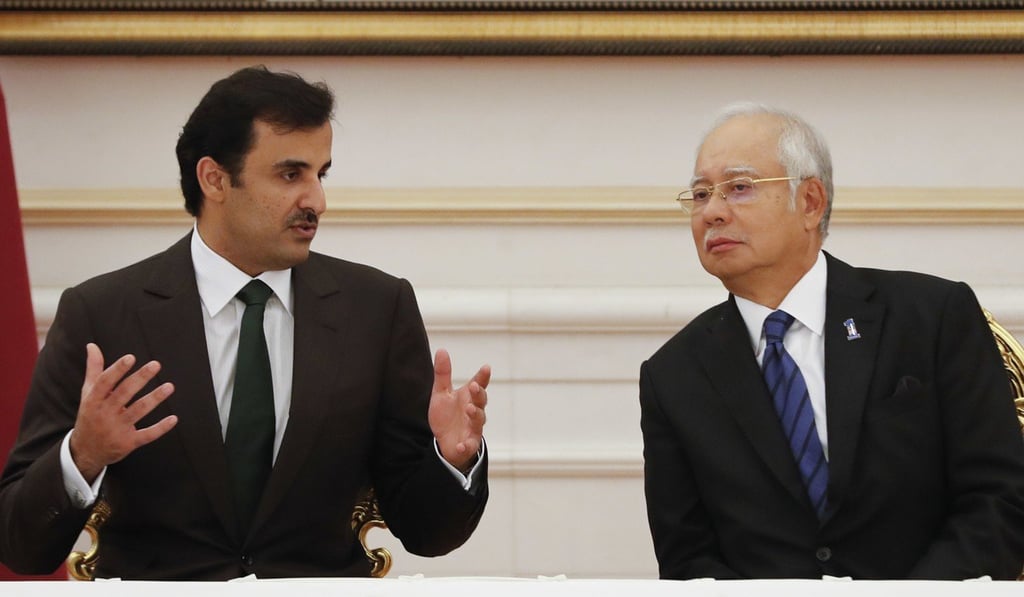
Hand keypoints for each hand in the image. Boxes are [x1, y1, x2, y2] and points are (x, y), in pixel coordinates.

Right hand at [69, 343, 177, 482]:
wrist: (85, 451)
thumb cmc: (90, 415)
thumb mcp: (88, 394)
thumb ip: (94, 370)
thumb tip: (92, 345)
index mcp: (93, 400)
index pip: (105, 382)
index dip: (117, 370)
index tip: (131, 358)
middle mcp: (104, 414)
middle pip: (124, 393)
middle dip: (140, 378)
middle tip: (156, 364)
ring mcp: (117, 429)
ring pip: (138, 411)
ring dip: (155, 399)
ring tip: (170, 386)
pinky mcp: (128, 443)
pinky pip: (147, 435)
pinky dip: (160, 428)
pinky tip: (174, 418)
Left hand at [427, 348, 489, 472]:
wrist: (444, 442)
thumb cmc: (446, 416)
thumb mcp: (441, 394)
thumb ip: (443, 374)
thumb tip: (442, 350)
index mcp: (468, 397)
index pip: (478, 385)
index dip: (482, 377)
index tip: (486, 368)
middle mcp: (474, 411)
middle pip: (481, 401)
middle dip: (479, 394)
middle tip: (475, 387)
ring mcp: (473, 428)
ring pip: (479, 420)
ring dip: (475, 414)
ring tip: (469, 409)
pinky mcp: (469, 444)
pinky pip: (469, 445)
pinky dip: (465, 446)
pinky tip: (460, 445)